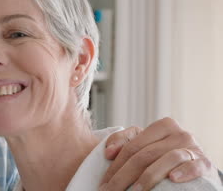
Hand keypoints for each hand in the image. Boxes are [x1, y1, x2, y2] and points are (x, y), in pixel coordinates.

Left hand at [100, 117, 219, 190]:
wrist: (196, 164)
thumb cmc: (166, 154)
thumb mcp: (147, 145)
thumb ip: (126, 141)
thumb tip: (108, 152)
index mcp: (162, 126)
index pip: (132, 146)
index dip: (115, 165)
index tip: (103, 182)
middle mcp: (178, 134)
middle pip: (145, 155)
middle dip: (124, 176)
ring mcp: (192, 148)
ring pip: (165, 159)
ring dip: (148, 178)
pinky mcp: (204, 164)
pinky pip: (193, 166)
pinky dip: (182, 172)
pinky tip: (172, 179)